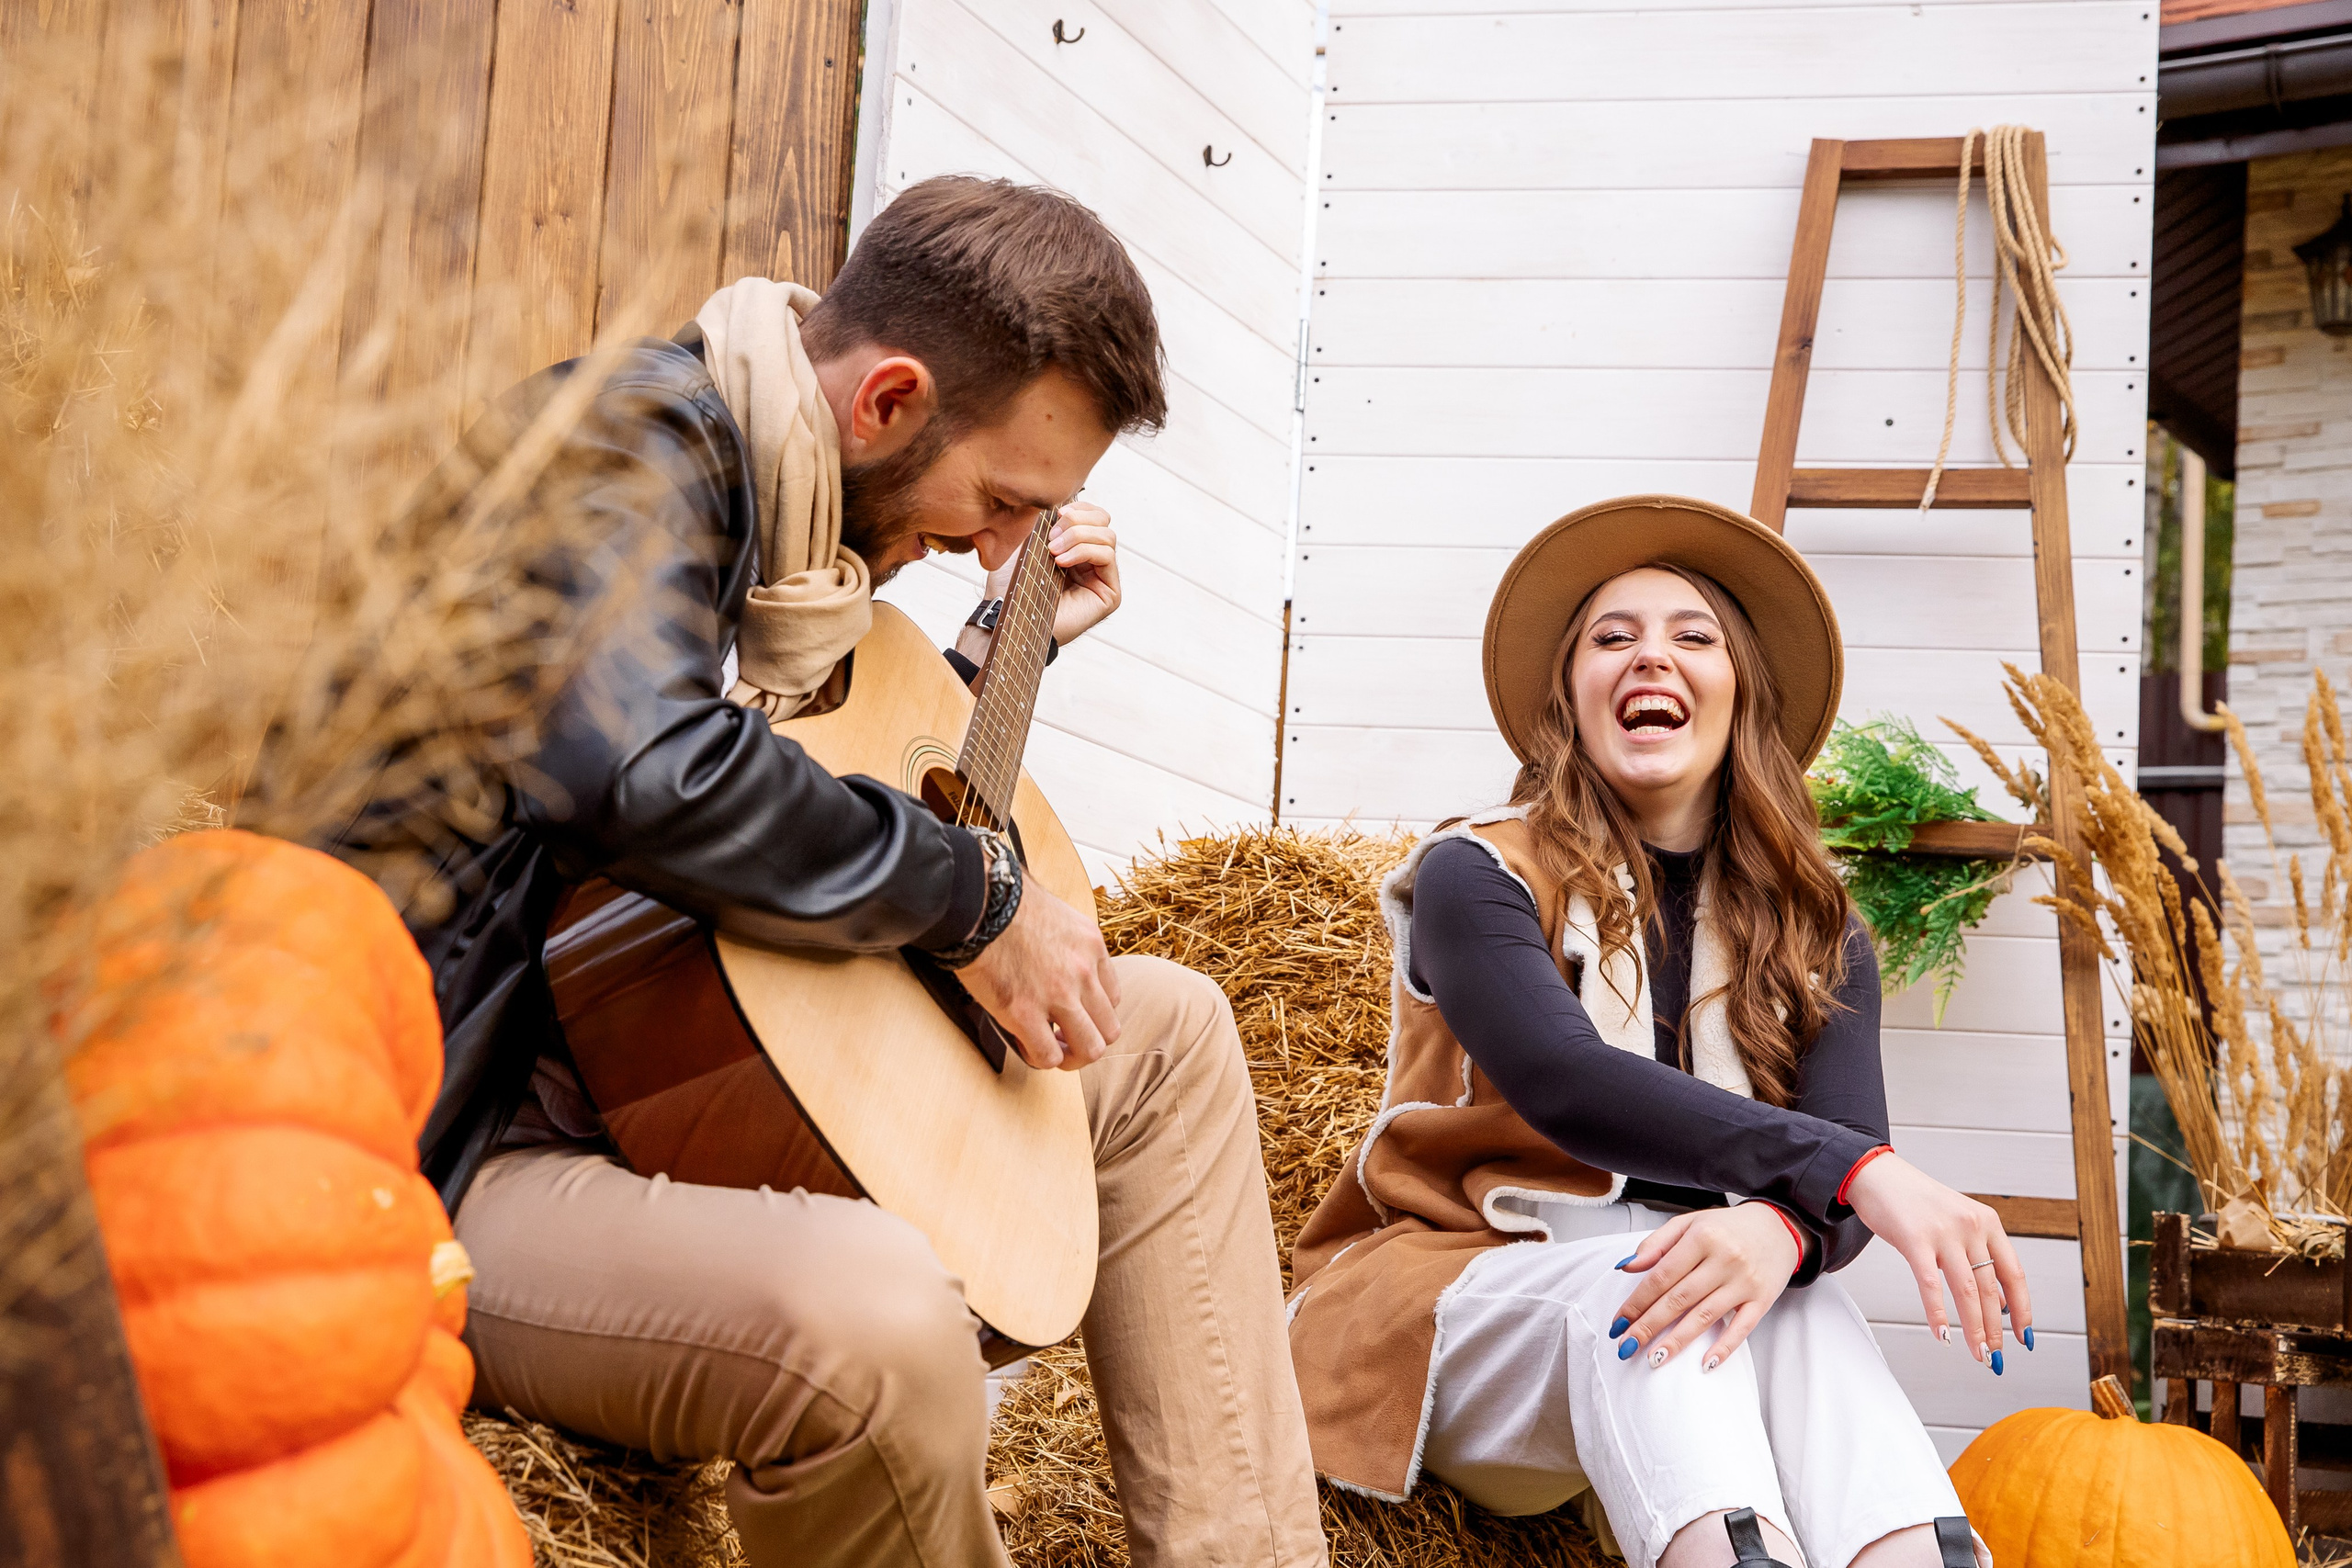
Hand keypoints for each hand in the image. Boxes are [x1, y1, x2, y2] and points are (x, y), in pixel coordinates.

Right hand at [956, 878, 1121, 1072]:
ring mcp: (1057, 995)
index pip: (1112, 996)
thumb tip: (1053, 963)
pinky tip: (1026, 1046)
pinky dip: (1040, 1058)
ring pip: (1090, 1049)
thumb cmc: (1006, 902)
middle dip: (1089, 1040)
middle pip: (1109, 1028)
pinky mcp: (1024, 1013)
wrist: (978, 902)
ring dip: (1072, 1057)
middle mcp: (1083, 972)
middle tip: (1065, 1040)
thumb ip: (1066, 943)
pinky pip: (1048, 1056)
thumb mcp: (1055, 914)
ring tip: (1052, 1052)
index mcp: (1091, 946)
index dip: (1092, 1012)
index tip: (1073, 1013)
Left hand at [981, 502, 1119, 645]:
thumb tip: (1066, 497)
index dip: (1076, 507)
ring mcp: (1102, 577)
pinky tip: (1061, 562)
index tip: (1052, 514)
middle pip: (1103, 520)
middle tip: (1050, 536)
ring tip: (1053, 552)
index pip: (1091, 513)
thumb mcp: (1026, 543)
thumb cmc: (1011, 585)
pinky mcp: (1109, 593)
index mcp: (1075, 547)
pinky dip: (1084, 551)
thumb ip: (1046, 521)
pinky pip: (1107, 556)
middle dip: (1077, 520)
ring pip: (1107, 536)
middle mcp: (1092, 561)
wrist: (1007, 617)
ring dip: (1078, 536)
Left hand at [1612, 1204, 1800, 1370]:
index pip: (1661, 1276)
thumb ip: (1656, 1243)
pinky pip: (1742, 1328)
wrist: (1779, 1227)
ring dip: (1677, 1341)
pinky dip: (1724, 1347)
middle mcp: (1723, 1259)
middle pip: (1679, 1299)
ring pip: (1705, 1316)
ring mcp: (1744, 1281)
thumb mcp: (1689, 1224)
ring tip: (1653, 1358)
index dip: (1637, 1301)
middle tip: (1626, 1346)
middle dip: (1649, 1325)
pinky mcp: (1763, 1300)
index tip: (1618, 1322)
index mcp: (1701, 1238)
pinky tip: (1705, 1364)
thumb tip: (1626, 1266)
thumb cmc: (1726, 1227)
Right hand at [1843, 1151, 2032, 1365]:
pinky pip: (1930, 1284)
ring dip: (1974, 1328)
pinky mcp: (1914, 1239)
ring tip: (1977, 1353)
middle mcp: (1971, 1226)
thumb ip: (1978, 1255)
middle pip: (1991, 1288)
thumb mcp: (1958, 1221)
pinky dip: (1938, 1314)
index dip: (2022, 1309)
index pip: (2015, 1274)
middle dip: (1995, 1329)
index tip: (2023, 1336)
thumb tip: (1999, 1301)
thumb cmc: (1915, 1201)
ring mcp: (1943, 1232)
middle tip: (1995, 1356)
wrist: (1876, 1173)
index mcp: (1987, 1222)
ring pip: (1967, 1291)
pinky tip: (1942, 1334)